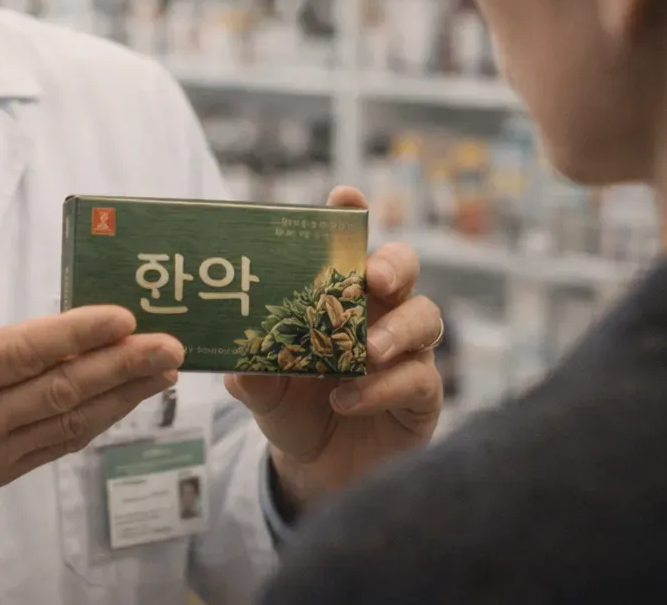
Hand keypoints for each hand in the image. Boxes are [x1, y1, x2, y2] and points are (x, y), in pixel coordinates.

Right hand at [0, 248, 182, 583]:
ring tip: (165, 370)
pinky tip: (124, 402)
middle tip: (170, 344)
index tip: (122, 316)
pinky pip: (55, 447)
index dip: (77, 335)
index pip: (23, 353)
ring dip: (122, 397)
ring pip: (67, 424)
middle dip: (122, 367)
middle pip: (60, 391)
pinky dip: (95, 424)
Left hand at [225, 186, 442, 515]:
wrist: (313, 470)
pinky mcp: (423, 396)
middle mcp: (381, 313)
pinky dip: (383, 387)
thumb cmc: (291, 409)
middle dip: (392, 265)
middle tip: (374, 279)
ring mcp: (408, 352)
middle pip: (404, 267)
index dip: (351, 216)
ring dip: (394, 331)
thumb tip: (241, 362)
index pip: (349, 245)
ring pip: (425, 318)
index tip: (344, 197)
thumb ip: (253, 373)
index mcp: (340, 296)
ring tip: (366, 350)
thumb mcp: (262, 390)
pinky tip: (348, 399)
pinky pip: (419, 379)